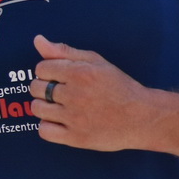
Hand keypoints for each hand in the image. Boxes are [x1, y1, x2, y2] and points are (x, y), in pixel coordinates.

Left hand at [28, 35, 156, 150]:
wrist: (142, 118)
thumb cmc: (119, 88)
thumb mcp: (96, 62)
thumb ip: (65, 52)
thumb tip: (38, 40)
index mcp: (80, 73)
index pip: (41, 69)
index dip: (47, 72)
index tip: (58, 78)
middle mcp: (75, 95)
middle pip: (36, 88)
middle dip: (44, 88)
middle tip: (60, 93)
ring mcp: (74, 118)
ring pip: (37, 109)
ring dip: (44, 107)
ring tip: (59, 107)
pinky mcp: (76, 138)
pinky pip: (44, 131)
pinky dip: (48, 127)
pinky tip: (60, 122)